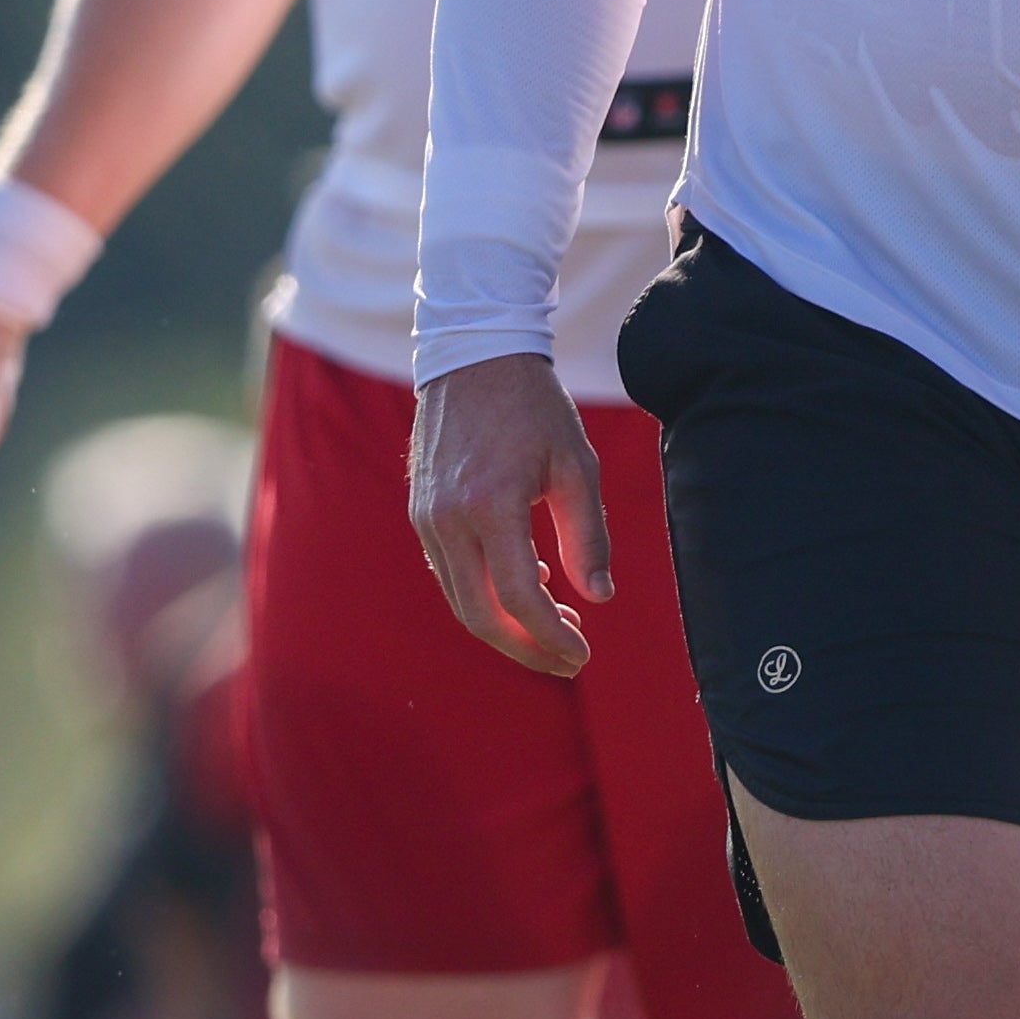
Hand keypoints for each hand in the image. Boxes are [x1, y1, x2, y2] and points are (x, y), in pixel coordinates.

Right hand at [410, 354, 612, 675]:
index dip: (549, 637)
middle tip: (570, 659)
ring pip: (461, 599)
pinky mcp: (420, 515)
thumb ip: (588, 535)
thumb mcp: (576, 465)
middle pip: (479, 614)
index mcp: (490, 506)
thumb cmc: (535, 408)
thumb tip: (599, 598)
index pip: (516, 598)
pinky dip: (485, 593)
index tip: (582, 654)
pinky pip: (450, 573)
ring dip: (506, 625)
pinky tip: (527, 586)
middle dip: (526, 648)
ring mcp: (426, 519)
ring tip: (558, 626)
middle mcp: (447, 520)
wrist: (473, 359)